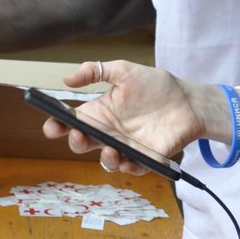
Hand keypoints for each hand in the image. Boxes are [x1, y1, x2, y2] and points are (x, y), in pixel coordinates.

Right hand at [39, 59, 205, 176]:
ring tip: (111, 149)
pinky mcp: (145, 158)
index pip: (71, 122)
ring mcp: (126, 146)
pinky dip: (128, 166)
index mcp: (99, 112)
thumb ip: (95, 71)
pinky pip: (132, 167)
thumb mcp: (123, 71)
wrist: (189, 100)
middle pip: (83, 144)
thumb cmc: (156, 85)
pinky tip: (129, 159)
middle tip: (78, 134)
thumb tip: (66, 79)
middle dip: (74, 142)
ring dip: (104, 159)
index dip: (57, 126)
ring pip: (106, 160)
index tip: (51, 126)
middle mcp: (108, 132)